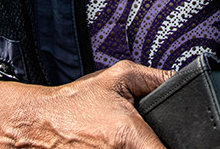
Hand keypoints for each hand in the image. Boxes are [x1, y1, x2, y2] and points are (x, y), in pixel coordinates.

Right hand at [0, 61, 170, 148]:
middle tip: (146, 135)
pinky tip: (115, 144)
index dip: (179, 145)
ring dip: (140, 146)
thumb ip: (155, 78)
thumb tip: (178, 81)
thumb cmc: (74, 104)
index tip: (174, 140)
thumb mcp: (117, 77)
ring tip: (126, 139)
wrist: (40, 124)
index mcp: (128, 136)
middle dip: (155, 143)